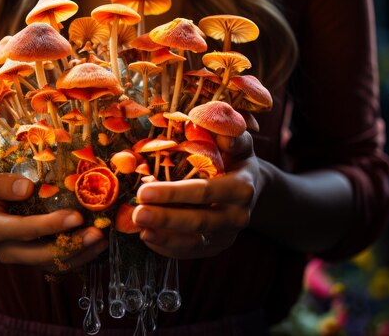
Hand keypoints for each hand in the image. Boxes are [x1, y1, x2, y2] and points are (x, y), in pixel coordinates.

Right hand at [0, 167, 107, 270]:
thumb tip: (26, 187)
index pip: (23, 230)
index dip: (50, 226)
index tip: (76, 217)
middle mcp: (5, 249)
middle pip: (41, 255)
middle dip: (71, 246)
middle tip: (97, 234)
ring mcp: (20, 256)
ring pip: (52, 264)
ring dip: (79, 254)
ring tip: (102, 240)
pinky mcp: (32, 257)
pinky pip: (56, 263)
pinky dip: (78, 256)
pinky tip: (97, 245)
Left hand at [132, 132, 261, 258]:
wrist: (251, 186)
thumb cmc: (236, 158)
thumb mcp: (240, 143)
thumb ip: (233, 137)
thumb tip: (224, 136)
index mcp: (242, 188)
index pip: (204, 192)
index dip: (174, 194)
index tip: (144, 191)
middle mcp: (237, 216)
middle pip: (197, 221)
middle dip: (165, 219)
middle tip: (137, 214)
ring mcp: (226, 235)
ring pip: (193, 242)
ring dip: (164, 238)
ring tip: (139, 230)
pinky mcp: (215, 247)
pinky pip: (190, 252)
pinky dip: (167, 247)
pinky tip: (147, 237)